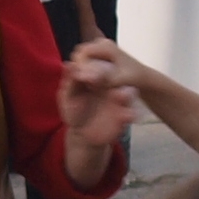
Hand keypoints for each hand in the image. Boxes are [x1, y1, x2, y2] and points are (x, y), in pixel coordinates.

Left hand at [58, 38, 138, 169]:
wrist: (85, 134)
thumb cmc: (74, 111)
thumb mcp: (68, 97)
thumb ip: (70, 82)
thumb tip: (67, 64)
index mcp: (95, 78)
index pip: (98, 68)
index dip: (95, 67)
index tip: (88, 69)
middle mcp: (109, 87)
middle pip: (116, 78)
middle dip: (115, 78)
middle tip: (108, 77)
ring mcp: (118, 101)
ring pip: (126, 94)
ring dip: (126, 94)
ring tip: (125, 95)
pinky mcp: (123, 117)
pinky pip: (130, 114)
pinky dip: (130, 115)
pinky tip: (131, 117)